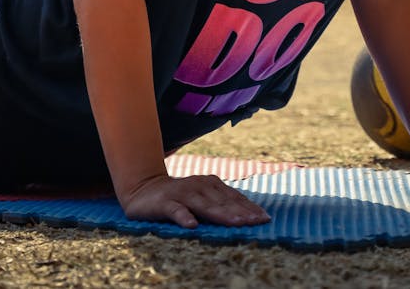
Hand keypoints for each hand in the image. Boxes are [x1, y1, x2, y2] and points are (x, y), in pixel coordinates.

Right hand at [121, 172, 270, 228]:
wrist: (144, 189)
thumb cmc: (180, 197)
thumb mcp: (202, 198)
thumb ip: (220, 204)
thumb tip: (248, 216)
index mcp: (210, 184)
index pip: (233, 197)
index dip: (249, 207)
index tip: (265, 218)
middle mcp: (198, 186)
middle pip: (222, 201)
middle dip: (241, 212)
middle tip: (256, 222)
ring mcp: (182, 193)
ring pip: (204, 205)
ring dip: (220, 213)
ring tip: (235, 223)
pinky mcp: (165, 202)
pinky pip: (176, 210)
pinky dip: (184, 216)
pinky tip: (192, 225)